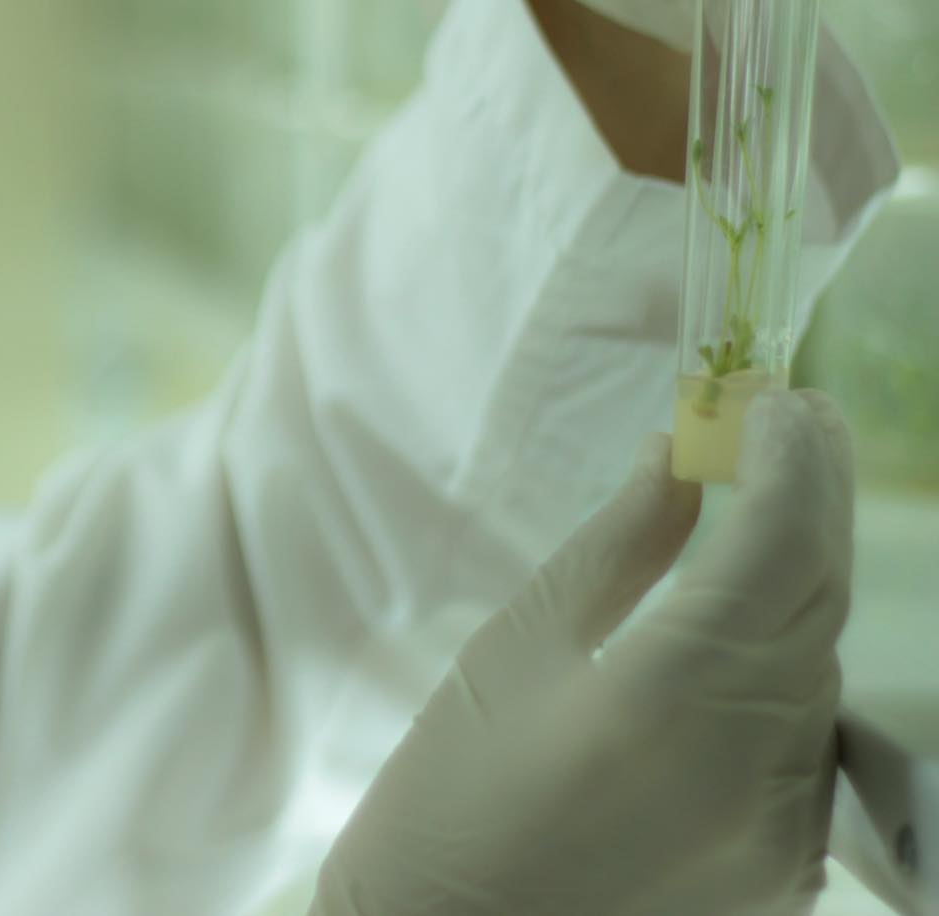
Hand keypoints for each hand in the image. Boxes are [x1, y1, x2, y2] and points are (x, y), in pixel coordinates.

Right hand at [311, 390, 854, 915]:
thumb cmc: (447, 800)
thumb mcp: (514, 650)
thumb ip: (616, 550)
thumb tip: (677, 458)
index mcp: (665, 699)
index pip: (779, 547)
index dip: (789, 459)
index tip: (773, 397)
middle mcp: (751, 768)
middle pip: (818, 601)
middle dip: (808, 503)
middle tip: (782, 423)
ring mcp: (783, 832)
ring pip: (818, 669)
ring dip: (796, 588)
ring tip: (752, 518)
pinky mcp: (788, 876)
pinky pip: (807, 743)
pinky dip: (783, 673)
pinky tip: (736, 639)